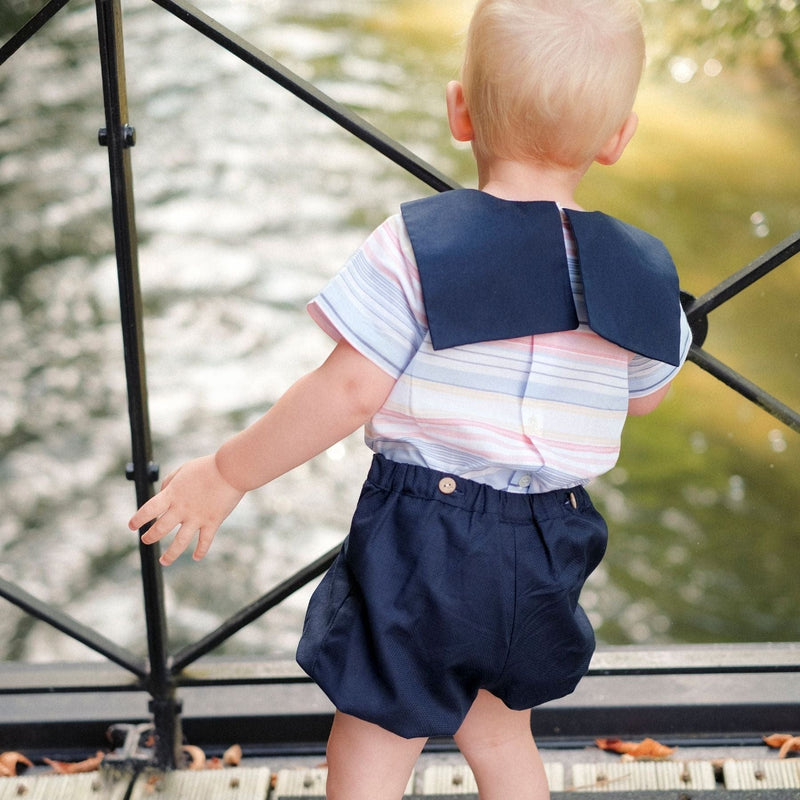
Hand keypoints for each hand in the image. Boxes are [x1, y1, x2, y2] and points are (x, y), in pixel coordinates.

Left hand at [129, 454, 244, 565]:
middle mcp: (181, 509)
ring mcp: (197, 517)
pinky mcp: (212, 522)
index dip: (138, 519)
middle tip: (146, 540)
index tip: (132, 526)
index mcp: (172, 494)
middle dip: (150, 537)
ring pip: (179, 543)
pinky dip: (200, 551)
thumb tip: (163, 492)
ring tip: (163, 561)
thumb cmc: (208, 467)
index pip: (148, 510)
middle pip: (160, 529)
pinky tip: (197, 557)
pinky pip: (204, 541)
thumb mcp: (183, 470)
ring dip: (170, 554)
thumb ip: (170, 482)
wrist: (231, 469)